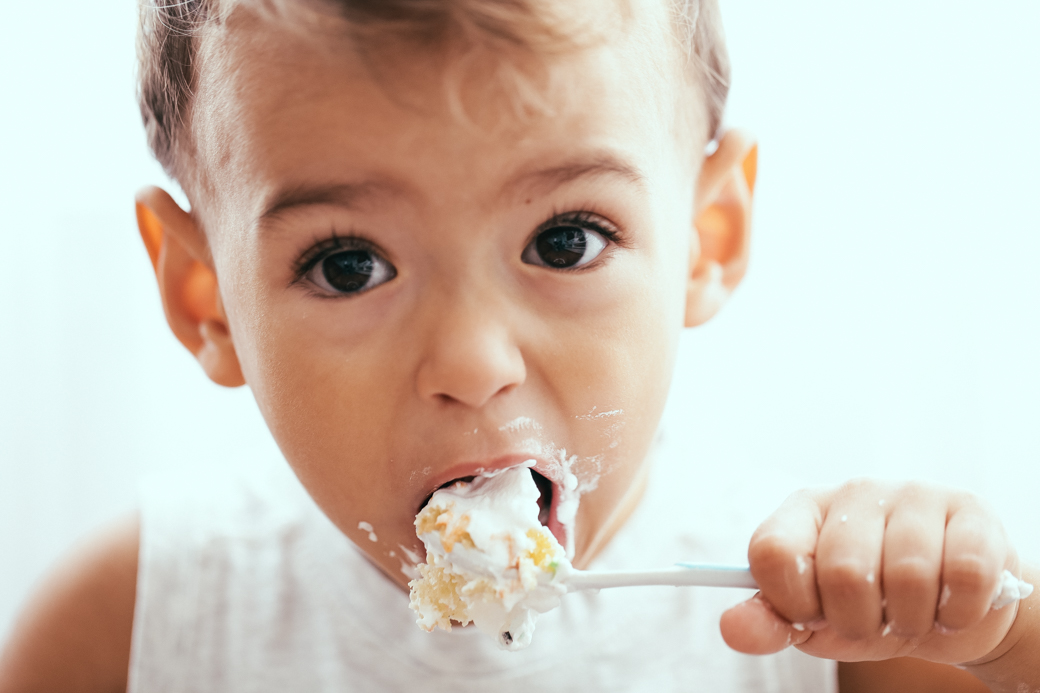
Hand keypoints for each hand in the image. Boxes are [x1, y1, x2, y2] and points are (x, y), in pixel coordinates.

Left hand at [721, 479, 1021, 664]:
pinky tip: (950, 604)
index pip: (772, 551)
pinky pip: (965, 574)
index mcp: (803, 510)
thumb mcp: (813, 622)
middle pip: (841, 570)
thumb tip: (733, 629)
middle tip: (871, 619)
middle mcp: (854, 491)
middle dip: (857, 620)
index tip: (811, 615)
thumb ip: (770, 623)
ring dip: (911, 619)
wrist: (951, 610)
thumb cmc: (870, 609)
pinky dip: (958, 610)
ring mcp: (913, 493)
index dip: (791, 600)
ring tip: (910, 612)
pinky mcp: (969, 509)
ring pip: (907, 575)